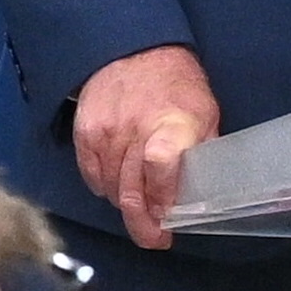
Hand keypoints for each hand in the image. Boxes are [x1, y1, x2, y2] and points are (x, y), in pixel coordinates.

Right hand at [68, 45, 218, 250]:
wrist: (132, 50)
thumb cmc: (175, 84)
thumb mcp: (205, 112)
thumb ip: (200, 151)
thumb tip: (198, 192)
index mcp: (172, 124)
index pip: (161, 168)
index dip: (162, 199)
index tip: (168, 219)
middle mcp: (134, 130)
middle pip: (132, 190)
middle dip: (143, 224)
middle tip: (154, 240)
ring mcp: (105, 134)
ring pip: (112, 189)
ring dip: (127, 205)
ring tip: (140, 211)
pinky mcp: (85, 134)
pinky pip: (92, 176)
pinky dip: (105, 188)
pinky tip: (118, 188)